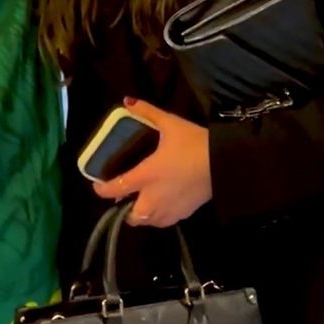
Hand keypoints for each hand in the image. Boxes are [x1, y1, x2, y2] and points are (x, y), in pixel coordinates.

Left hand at [92, 98, 212, 227]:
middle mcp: (154, 197)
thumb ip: (147, 112)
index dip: (102, 190)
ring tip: (143, 201)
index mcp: (145, 175)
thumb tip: (127, 101)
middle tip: (125, 196)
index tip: (98, 186)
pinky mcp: (186, 213)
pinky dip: (159, 217)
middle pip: (132, 216)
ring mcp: (170, 208)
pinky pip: (166, 222)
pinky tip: (162, 204)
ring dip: (142, 215)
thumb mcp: (170, 123)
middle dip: (125, 210)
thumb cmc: (194, 143)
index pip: (116, 188)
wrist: (226, 162)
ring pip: (149, 222)